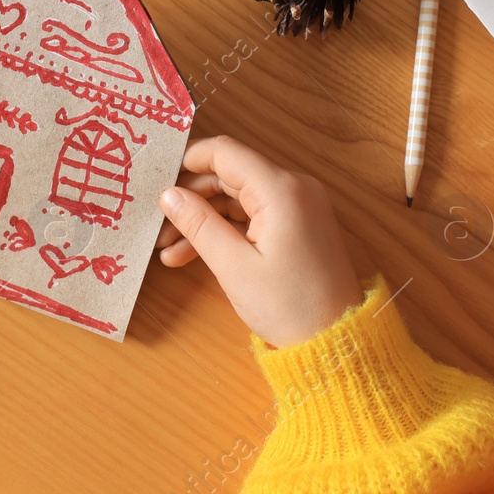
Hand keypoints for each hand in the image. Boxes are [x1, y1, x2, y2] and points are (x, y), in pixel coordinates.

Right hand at [156, 136, 361, 346]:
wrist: (337, 341)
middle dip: (190, 198)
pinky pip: (252, 216)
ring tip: (166, 248)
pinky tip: (189, 255)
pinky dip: (224, 230)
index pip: (225, 152)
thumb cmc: (289, 306)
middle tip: (156, 225)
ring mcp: (298, 206)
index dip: (188, 160)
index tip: (155, 178)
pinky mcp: (297, 225)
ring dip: (203, 219)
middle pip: (229, 175)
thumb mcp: (234, 267)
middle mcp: (293, 187)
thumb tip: (168, 195)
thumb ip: (199, 224)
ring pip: (237, 198)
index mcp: (281, 189)